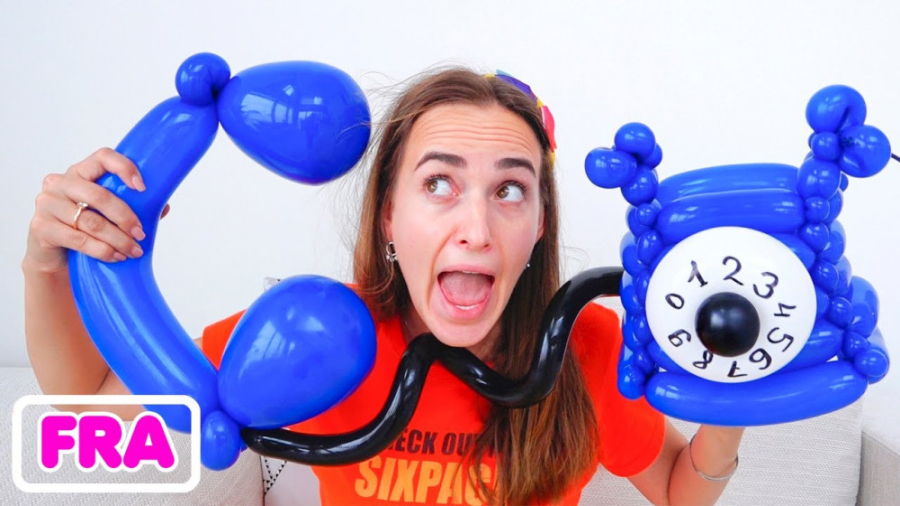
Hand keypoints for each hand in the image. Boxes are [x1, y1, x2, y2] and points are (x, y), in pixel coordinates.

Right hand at [24, 148, 169, 272]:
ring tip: (133, 251)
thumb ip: (133, 207)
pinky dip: (102, 250)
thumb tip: (164, 206)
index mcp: (81, 172)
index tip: (143, 188)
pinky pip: (79, 239)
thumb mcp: (108, 215)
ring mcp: (47, 203)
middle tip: (140, 234)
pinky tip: (116, 256)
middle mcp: (60, 182)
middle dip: (125, 217)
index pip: (103, 157)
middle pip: (99, 195)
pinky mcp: (41, 227)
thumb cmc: (86, 229)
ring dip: (118, 239)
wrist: (55, 256)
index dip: (124, 168)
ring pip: (91, 221)